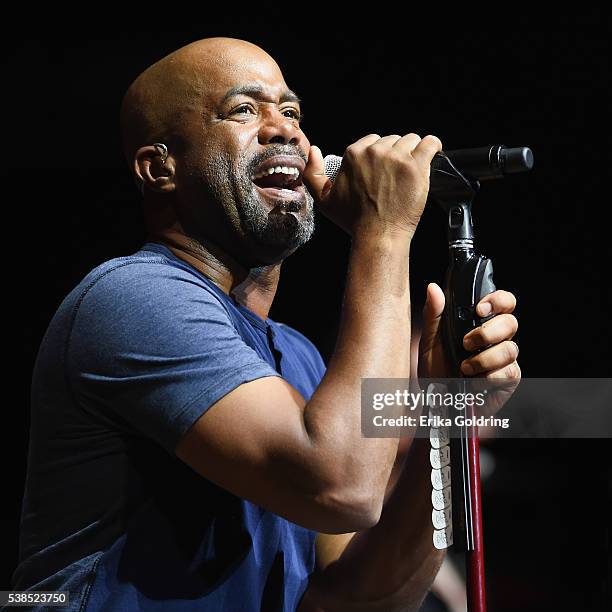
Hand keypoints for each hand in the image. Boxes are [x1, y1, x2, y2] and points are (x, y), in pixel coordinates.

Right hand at [302, 134, 441, 237]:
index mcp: (354, 153)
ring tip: (410, 174)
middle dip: (395, 155)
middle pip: (393, 140)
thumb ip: (313, 173)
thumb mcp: (324, 199)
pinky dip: (432, 148)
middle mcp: (375, 151)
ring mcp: (397, 157)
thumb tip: (314, 150)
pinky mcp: (416, 166)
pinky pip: (430, 144)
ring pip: (411, 141)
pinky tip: (430, 156)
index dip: (379, 157)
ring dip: (413, 154)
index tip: (382, 173)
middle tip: (395, 179)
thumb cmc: (354, 220)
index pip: (373, 142)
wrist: (378, 236)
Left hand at [418, 283, 520, 411]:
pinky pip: (509, 372)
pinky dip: (488, 377)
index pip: (503, 302)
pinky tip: (474, 381)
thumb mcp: (430, 340)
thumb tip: (433, 288)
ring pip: (510, 349)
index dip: (498, 300)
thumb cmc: (435, 370)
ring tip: (464, 367)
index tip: (479, 309)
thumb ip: (433, 314)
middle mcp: (496, 339)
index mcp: (481, 323)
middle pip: (511, 322)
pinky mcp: (508, 379)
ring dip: (483, 358)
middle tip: (466, 343)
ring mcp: (504, 359)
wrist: (437, 402)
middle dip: (488, 332)